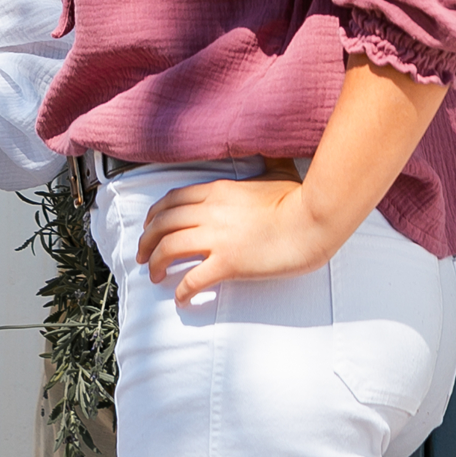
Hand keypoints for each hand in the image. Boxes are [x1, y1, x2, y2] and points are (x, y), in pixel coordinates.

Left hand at [138, 54, 451, 306]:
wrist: (313, 220)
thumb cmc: (298, 199)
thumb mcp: (271, 175)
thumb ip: (258, 169)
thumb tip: (263, 158)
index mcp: (217, 191)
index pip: (173, 200)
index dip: (155, 214)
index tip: (149, 225)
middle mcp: (210, 212)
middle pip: (164, 223)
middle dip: (147, 239)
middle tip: (142, 254)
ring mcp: (218, 238)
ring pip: (170, 247)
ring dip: (156, 262)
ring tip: (153, 275)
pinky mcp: (229, 263)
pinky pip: (195, 278)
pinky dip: (182, 289)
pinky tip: (179, 298)